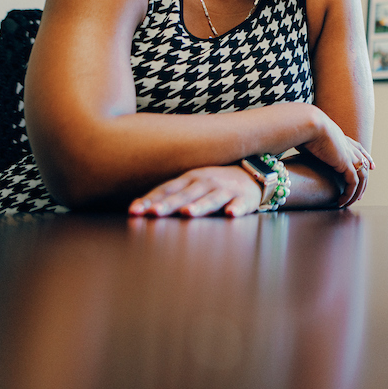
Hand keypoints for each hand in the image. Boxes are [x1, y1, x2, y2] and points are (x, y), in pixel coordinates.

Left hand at [128, 165, 262, 216]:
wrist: (252, 174)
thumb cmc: (215, 183)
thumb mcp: (191, 183)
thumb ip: (170, 194)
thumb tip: (137, 206)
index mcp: (190, 178)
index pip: (167, 189)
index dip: (150, 199)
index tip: (135, 211)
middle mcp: (206, 182)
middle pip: (186, 194)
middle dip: (170, 204)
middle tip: (155, 212)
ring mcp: (226, 189)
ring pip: (211, 198)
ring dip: (200, 205)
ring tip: (188, 213)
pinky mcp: (244, 198)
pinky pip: (240, 204)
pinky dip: (236, 208)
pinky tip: (231, 214)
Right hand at [300, 107, 374, 206]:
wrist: (311, 125)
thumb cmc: (305, 130)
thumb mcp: (310, 137)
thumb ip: (309, 143)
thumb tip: (297, 145)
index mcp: (343, 138)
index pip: (360, 149)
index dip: (367, 158)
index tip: (372, 166)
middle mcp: (349, 147)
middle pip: (364, 164)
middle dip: (364, 180)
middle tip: (360, 194)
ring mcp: (350, 155)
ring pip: (362, 177)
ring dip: (357, 192)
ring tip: (349, 202)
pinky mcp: (347, 164)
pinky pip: (353, 183)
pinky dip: (349, 194)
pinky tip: (342, 201)